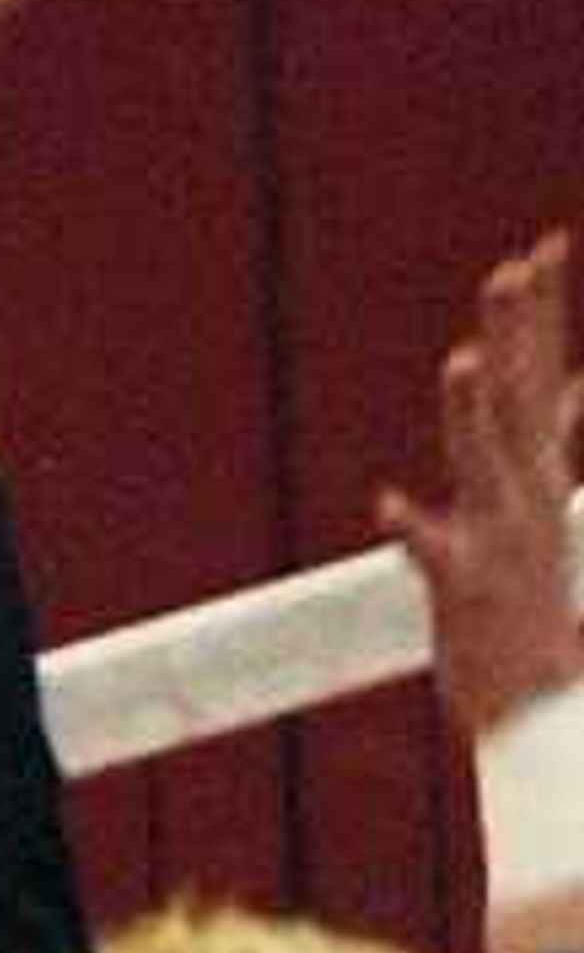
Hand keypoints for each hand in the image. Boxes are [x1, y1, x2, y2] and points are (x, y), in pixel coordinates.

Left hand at [380, 228, 579, 748]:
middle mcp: (523, 495)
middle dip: (517, 332)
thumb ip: (556, 437)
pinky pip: (433, 552)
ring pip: (484, 459)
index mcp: (538, 475)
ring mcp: (498, 537)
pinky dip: (412, 527)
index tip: (544, 244)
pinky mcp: (464, 588)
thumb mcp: (553, 506)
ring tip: (463, 359)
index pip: (543, 374)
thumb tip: (581, 385)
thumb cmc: (536, 608)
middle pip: (519, 397)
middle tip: (513, 269)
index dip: (542, 311)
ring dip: (473, 411)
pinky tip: (387, 504)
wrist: (546, 708)